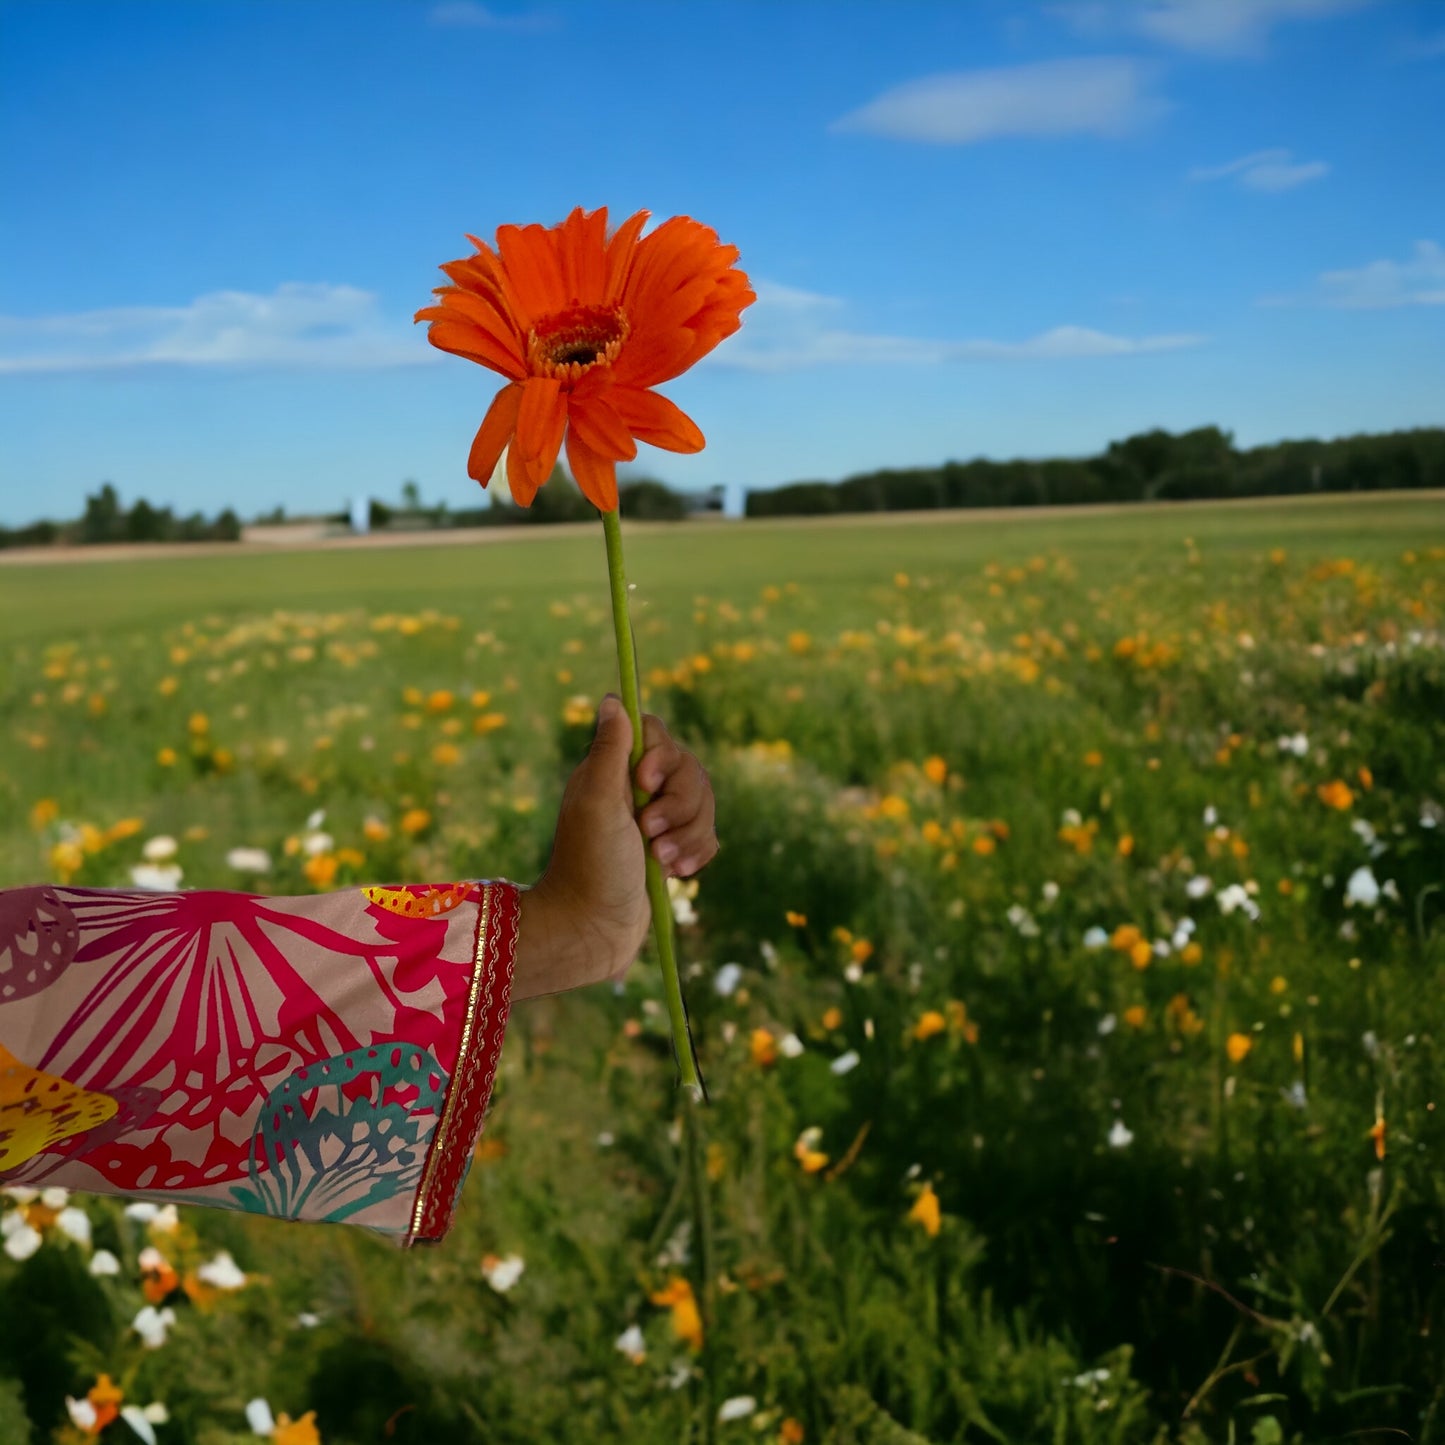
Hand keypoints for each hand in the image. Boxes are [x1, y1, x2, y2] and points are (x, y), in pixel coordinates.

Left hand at [513, 696, 717, 999]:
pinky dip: (697, 853)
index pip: (656, 734)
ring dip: (687, 834)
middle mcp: (636, 791)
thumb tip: (614, 699)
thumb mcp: (598, 802)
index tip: (644, 784)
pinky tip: (676, 873)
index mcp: (613, 772)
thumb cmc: (592, 866)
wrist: (596, 930)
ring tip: (660, 861)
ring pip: (704, 804)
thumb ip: (610, 749)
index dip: (661, 755)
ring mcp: (657, 821)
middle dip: (679, 805)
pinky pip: (708, 835)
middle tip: (649, 834)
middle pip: (689, 769)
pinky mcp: (673, 849)